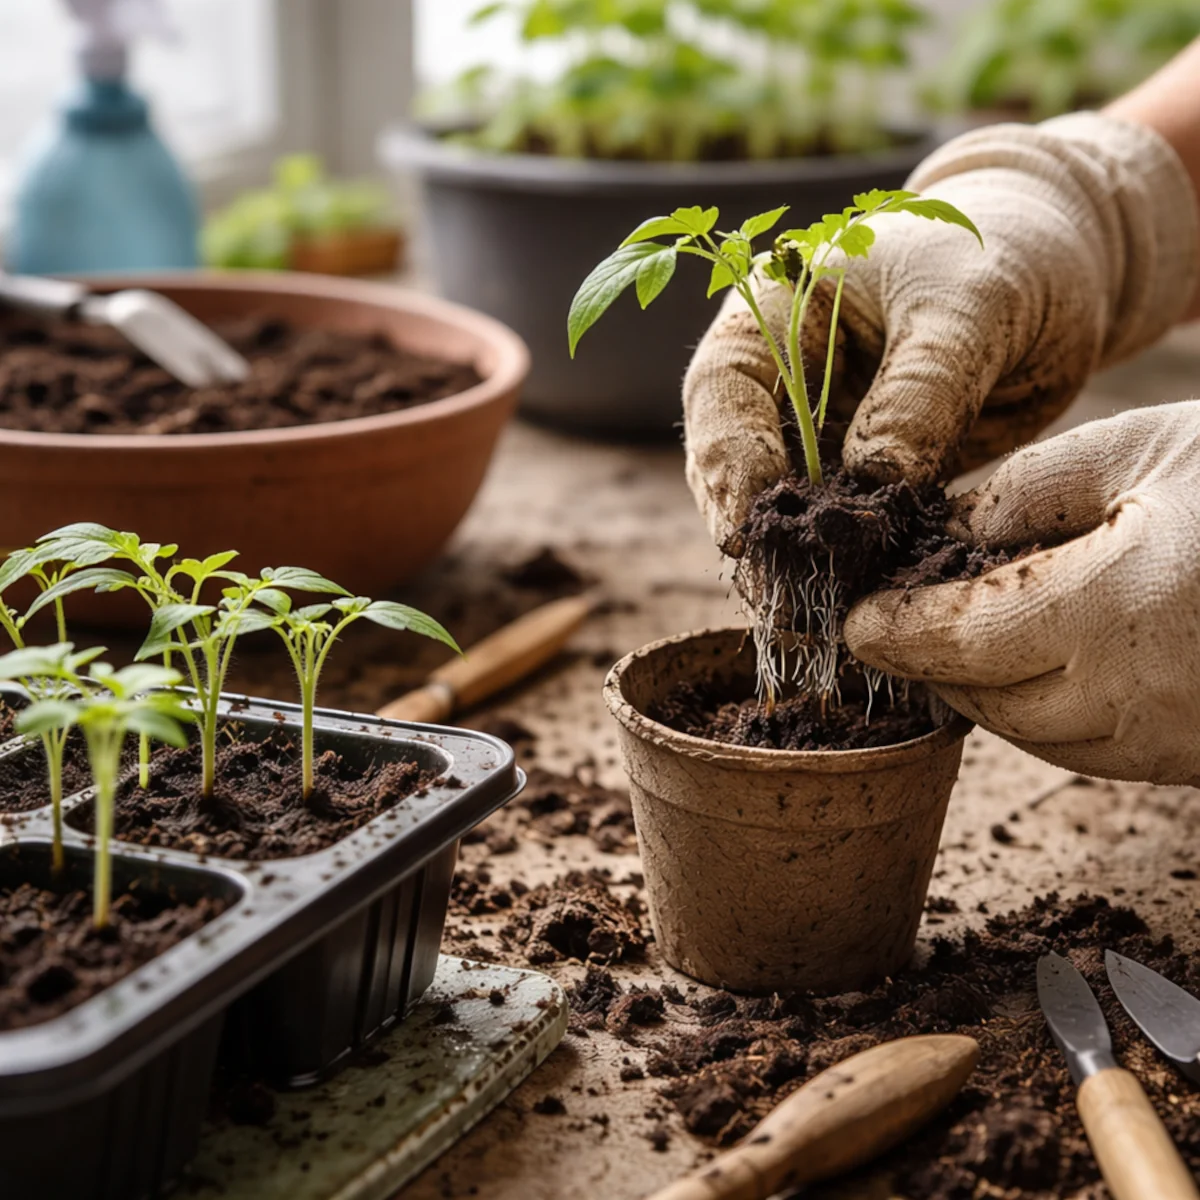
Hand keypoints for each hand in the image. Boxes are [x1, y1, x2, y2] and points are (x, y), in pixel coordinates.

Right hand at [683, 114, 1197, 554]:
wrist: (1056, 271)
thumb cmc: (1005, 254)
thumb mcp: (969, 307)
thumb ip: (919, 390)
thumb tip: (873, 482)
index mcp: (777, 311)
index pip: (722, 387)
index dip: (726, 456)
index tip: (749, 522)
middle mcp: (781, 380)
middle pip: (732, 460)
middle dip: (752, 526)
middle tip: (774, 592)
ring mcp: (820, 434)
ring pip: (781, 506)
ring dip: (792, 557)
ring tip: (808, 611)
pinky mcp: (863, 477)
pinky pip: (842, 528)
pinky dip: (847, 564)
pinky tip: (857, 599)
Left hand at [844, 402, 1199, 785]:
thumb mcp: (1144, 448)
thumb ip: (1030, 487)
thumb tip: (946, 525)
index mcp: (1115, 610)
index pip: (961, 641)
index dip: (894, 634)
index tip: (851, 622)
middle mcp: (1135, 696)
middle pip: (983, 698)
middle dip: (926, 665)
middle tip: (887, 629)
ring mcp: (1170, 741)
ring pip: (1029, 733)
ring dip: (978, 692)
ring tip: (948, 643)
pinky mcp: (1193, 758)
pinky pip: (1085, 748)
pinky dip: (1039, 710)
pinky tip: (1028, 665)